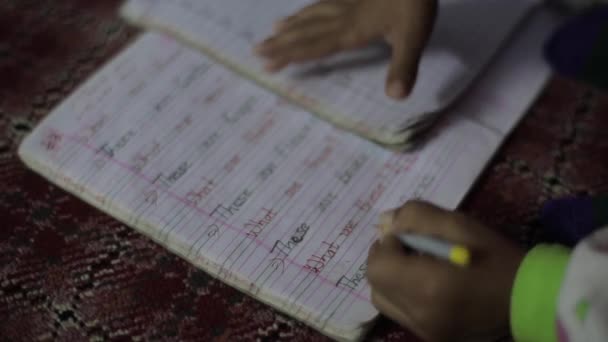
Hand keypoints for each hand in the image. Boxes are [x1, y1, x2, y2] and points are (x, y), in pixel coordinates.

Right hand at [255, 0, 437, 99]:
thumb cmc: (416, 4)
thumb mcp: (413, 37)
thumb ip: (403, 67)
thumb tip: (396, 96)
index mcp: (352, 30)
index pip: (314, 45)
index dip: (290, 55)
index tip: (268, 63)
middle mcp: (344, 16)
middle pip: (305, 31)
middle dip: (281, 43)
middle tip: (256, 51)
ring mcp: (348, 2)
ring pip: (312, 15)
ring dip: (292, 24)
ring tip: (274, 29)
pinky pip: (324, 3)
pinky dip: (310, 9)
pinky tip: (308, 9)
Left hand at [367, 201, 525, 341]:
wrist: (532, 300)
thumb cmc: (498, 257)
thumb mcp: (460, 224)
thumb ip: (416, 216)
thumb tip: (386, 222)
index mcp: (429, 286)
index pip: (377, 265)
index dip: (387, 245)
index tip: (409, 237)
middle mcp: (421, 315)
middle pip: (375, 284)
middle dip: (387, 260)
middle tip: (412, 249)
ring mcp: (425, 332)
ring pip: (384, 300)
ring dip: (392, 279)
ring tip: (421, 267)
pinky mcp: (431, 339)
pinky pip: (401, 313)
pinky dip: (405, 295)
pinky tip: (430, 285)